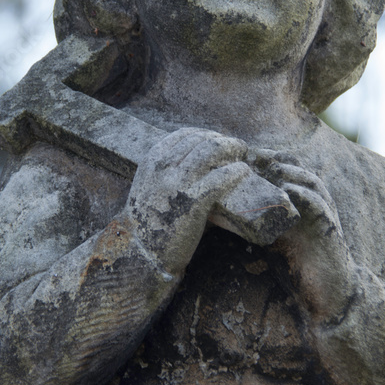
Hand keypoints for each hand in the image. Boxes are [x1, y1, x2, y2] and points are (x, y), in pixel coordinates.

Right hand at [124, 127, 252, 272]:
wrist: (141, 250)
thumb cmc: (147, 221)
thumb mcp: (148, 186)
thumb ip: (166, 172)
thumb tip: (197, 162)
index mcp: (152, 161)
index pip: (183, 135)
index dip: (205, 134)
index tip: (216, 139)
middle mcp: (165, 168)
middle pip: (201, 140)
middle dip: (222, 140)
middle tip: (235, 147)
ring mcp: (180, 183)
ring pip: (213, 151)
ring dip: (232, 148)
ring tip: (242, 154)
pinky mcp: (195, 201)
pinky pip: (222, 176)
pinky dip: (236, 170)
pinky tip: (243, 171)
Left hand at [251, 149, 356, 320]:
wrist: (329, 289)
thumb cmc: (297, 260)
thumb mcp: (272, 233)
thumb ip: (255, 217)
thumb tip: (219, 211)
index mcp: (300, 198)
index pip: (285, 166)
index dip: (264, 157)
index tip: (240, 154)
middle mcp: (314, 200)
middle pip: (296, 167)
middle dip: (273, 158)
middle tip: (249, 154)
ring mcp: (324, 212)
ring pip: (309, 181)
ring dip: (288, 171)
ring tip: (267, 166)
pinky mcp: (330, 229)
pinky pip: (319, 205)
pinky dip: (303, 195)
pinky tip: (287, 191)